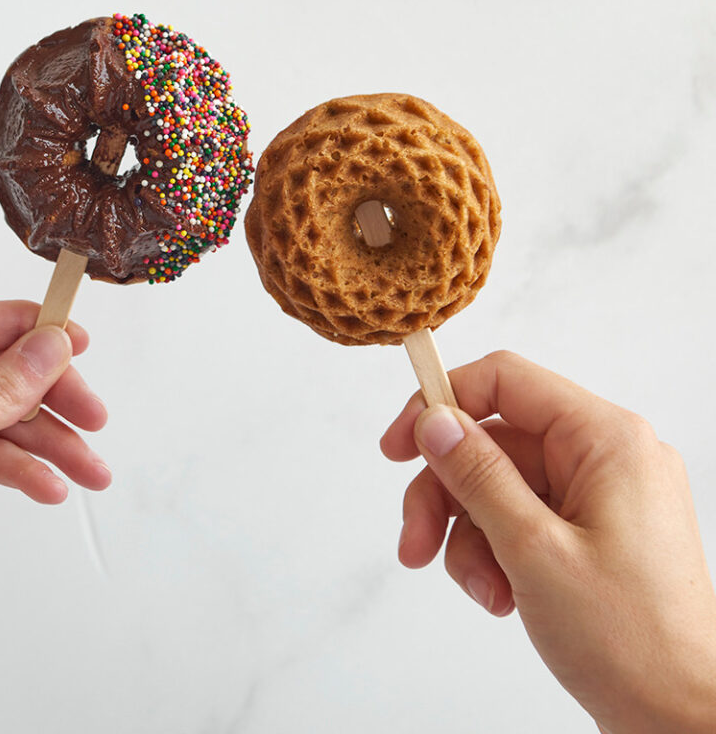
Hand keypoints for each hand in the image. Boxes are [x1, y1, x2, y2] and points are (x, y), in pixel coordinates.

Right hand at [381, 351, 715, 733]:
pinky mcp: (590, 529)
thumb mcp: (534, 549)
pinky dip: (496, 553)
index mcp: (606, 439)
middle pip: (493, 443)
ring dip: (469, 536)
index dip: (442, 403)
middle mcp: (605, 455)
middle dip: (446, 494)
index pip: (505, 382)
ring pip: (498, 485)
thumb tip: (435, 420)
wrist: (686, 721)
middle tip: (413, 543)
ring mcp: (599, 494)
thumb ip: (478, 475)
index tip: (397, 446)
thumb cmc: (633, 642)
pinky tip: (502, 596)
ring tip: (480, 589)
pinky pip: (520, 517)